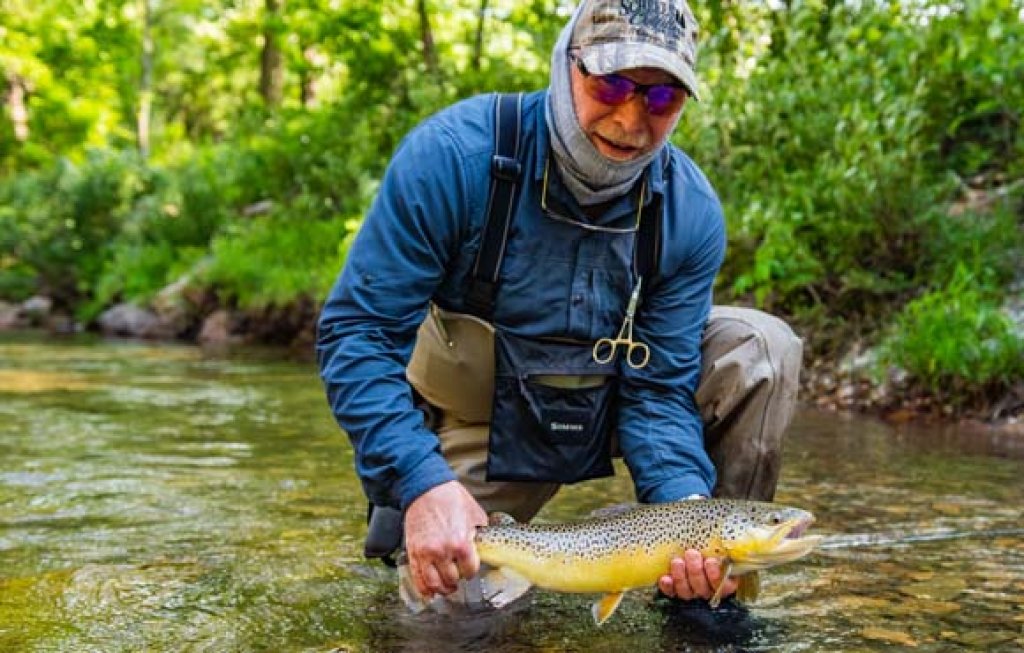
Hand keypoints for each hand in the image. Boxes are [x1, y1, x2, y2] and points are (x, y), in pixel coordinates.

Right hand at [404, 480, 487, 598]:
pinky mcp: (413, 552)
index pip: (470, 570)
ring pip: (433, 584)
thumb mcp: (474, 514)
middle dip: (457, 579)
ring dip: (441, 589)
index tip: (469, 568)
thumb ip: (480, 533)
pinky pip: (417, 578)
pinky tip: (429, 593)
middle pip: (452, 580)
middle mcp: (442, 551)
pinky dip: (423, 589)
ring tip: (446, 587)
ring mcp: (425, 553)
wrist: (424, 488)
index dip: (471, 570)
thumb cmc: (450, 497)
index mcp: (461, 542)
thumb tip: (485, 544)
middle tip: (458, 578)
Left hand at [657, 549, 738, 601]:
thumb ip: (722, 548)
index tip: (710, 560)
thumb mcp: (719, 548)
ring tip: (677, 561)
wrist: (691, 552)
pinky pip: (671, 593)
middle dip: (695, 570)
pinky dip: (668, 587)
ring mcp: (691, 593)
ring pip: (686, 592)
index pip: (724, 586)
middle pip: (702, 588)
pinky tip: (665, 578)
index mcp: (723, 582)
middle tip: (691, 553)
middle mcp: (707, 590)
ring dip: (681, 577)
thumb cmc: (708, 549)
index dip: (716, 576)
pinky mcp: (675, 592)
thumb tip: (728, 540)